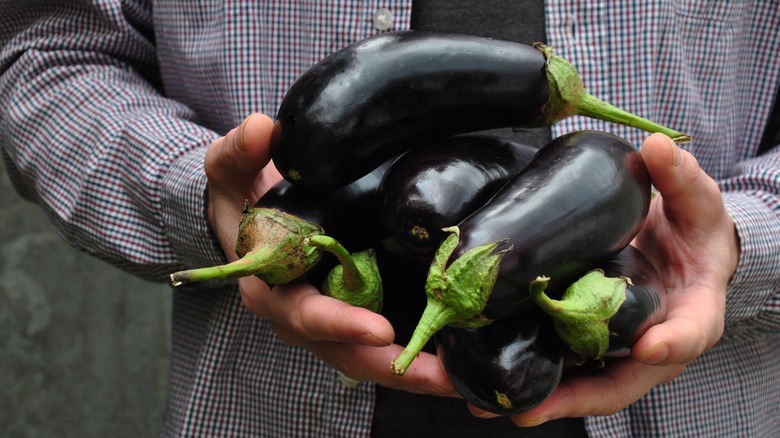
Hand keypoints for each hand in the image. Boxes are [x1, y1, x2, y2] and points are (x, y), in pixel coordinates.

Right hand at [204, 114, 455, 395]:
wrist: (251, 211)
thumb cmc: (243, 195)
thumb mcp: (231, 171)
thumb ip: (238, 153)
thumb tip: (261, 129)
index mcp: (272, 291)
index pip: (307, 315)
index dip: (341, 324)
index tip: (381, 330)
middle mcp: (304, 317)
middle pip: (349, 354)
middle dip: (396, 369)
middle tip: (444, 377)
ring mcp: (334, 320)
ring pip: (374, 359)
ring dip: (419, 372)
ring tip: (466, 381)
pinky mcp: (358, 311)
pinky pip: (389, 344)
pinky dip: (424, 352)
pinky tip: (464, 356)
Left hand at [473, 132, 739, 425]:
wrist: (674, 242)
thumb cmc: (692, 230)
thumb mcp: (697, 203)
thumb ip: (682, 178)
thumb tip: (657, 147)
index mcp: (690, 312)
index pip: (689, 332)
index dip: (673, 342)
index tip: (652, 345)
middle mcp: (649, 341)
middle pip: (617, 382)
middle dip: (573, 399)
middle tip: (526, 411)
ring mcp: (612, 343)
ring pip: (579, 380)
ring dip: (536, 397)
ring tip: (484, 403)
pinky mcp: (582, 333)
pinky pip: (555, 357)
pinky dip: (523, 368)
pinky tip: (479, 370)